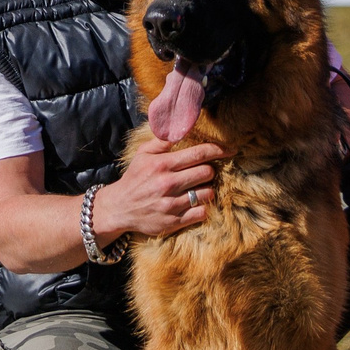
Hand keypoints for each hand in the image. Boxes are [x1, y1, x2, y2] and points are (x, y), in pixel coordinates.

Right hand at [95, 139, 225, 240]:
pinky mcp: (175, 221)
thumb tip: (180, 128)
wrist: (119, 208)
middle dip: (207, 171)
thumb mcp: (142, 155)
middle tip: (200, 173)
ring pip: (207, 193)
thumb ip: (162, 142)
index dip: (218, 150)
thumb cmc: (134, 178)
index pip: (198, 154)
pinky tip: (193, 204)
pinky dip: (201, 207)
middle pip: (207, 173)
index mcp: (161, 165)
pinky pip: (202, 212)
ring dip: (205, 190)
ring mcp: (172, 204)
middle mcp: (168, 183)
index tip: (230, 150)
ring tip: (195, 189)